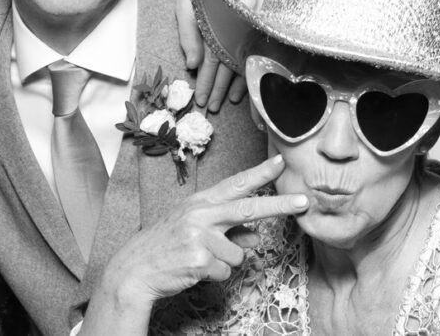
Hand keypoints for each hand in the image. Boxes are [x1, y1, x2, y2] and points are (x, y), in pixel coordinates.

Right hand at [92, 155, 306, 316]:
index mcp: (200, 202)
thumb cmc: (167, 246)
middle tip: (304, 202)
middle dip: (279, 205)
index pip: (235, 184)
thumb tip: (256, 239)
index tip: (280, 162)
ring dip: (224, 262)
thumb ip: (227, 231)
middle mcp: (200, 214)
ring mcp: (199, 236)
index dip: (260, 173)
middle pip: (248, 208)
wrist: (135, 267)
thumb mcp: (194, 230)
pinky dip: (213, 276)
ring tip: (200, 260)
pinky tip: (194, 270)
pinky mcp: (198, 259)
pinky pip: (224, 272)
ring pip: (238, 254)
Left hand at [177, 0, 270, 110]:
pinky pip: (264, 42)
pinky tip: (249, 79)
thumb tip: (192, 65)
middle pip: (236, 62)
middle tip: (211, 107)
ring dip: (239, 81)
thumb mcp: (185, 2)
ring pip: (252, 54)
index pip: (218, 59)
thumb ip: (189, 33)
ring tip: (226, 100)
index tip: (201, 99)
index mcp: (228, 13)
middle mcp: (250, 15)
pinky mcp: (272, 7)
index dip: (208, 82)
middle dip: (221, 88)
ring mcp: (265, 11)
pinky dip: (255, 61)